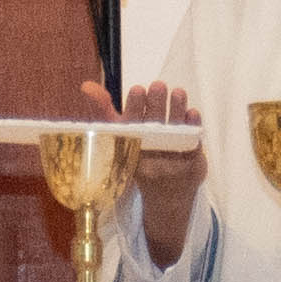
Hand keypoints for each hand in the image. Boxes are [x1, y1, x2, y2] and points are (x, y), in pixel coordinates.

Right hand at [76, 74, 204, 261]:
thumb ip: (104, 110)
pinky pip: (193, 145)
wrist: (166, 196)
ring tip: (178, 92)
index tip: (138, 89)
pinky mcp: (191, 165)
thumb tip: (87, 86)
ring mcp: (171, 162)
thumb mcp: (120, 136)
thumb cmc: (139, 155)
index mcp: (128, 149)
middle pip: (154, 128)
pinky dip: (193, 128)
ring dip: (176, 111)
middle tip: (158, 85)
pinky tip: (192, 113)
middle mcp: (149, 156)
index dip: (134, 109)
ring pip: (175, 133)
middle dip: (156, 105)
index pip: (130, 128)